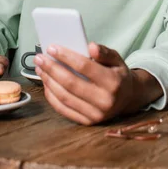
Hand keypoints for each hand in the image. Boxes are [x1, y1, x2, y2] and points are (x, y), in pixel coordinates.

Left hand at [34, 43, 161, 124]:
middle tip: (39, 58)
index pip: (85, 66)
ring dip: (48, 81)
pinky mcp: (87, 122)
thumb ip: (104, 52)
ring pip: (65, 97)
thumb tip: (90, 46)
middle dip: (52, 68)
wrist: (128, 98)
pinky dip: (51, 96)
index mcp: (113, 82)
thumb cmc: (118, 74)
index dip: (66, 56)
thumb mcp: (117, 59)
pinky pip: (64, 109)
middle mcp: (105, 101)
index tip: (51, 47)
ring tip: (40, 68)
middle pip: (71, 83)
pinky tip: (46, 83)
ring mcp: (96, 114)